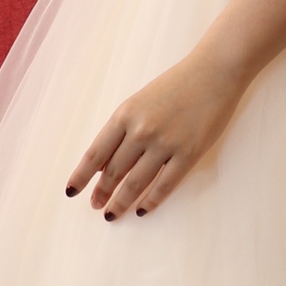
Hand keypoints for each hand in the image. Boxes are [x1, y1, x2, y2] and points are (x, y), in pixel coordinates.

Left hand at [65, 47, 245, 219]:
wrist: (213, 72)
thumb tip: (105, 162)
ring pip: (136, 183)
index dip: (81, 176)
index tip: (72, 191)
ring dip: (122, 202)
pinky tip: (142, 210)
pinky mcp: (188, 154)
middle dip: (102, 192)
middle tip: (96, 206)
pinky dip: (151, 201)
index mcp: (124, 115)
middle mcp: (141, 131)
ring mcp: (165, 144)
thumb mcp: (139, 102)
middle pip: (113, 171)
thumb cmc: (176, 85)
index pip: (95, 153)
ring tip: (113, 213)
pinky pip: (165, 185)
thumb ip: (122, 129)